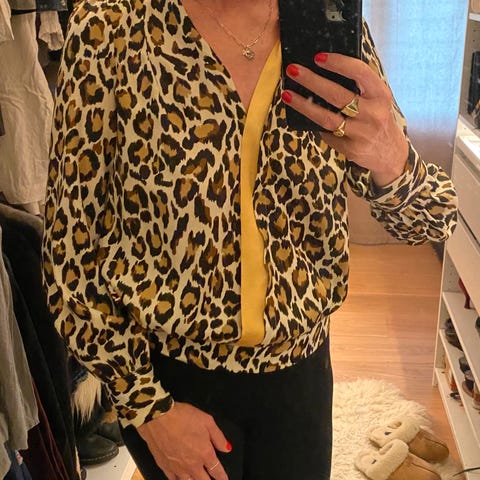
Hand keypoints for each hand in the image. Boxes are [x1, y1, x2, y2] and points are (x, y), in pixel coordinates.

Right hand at [137, 402, 230, 479]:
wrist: (158, 417)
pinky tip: (180, 479)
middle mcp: (192, 464)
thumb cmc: (181, 416)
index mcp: (204, 453)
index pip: (217, 471)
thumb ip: (218, 436)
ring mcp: (177, 468)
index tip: (224, 479)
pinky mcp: (164, 467)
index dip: (222, 477)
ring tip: (197, 479)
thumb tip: (226, 447)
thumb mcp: (207, 420)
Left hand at [282, 53, 408, 186]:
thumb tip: (322, 70)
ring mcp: (362, 133)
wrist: (389, 153)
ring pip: (327, 118)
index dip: (338, 63)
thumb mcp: (376, 100)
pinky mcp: (351, 149)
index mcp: (381, 94)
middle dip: (312, 81)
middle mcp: (373, 113)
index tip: (318, 57)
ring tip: (287, 94)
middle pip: (338, 95)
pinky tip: (302, 116)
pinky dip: (314, 124)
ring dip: (304, 105)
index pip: (360, 72)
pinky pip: (327, 134)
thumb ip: (358, 87)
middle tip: (293, 71)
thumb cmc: (377, 118)